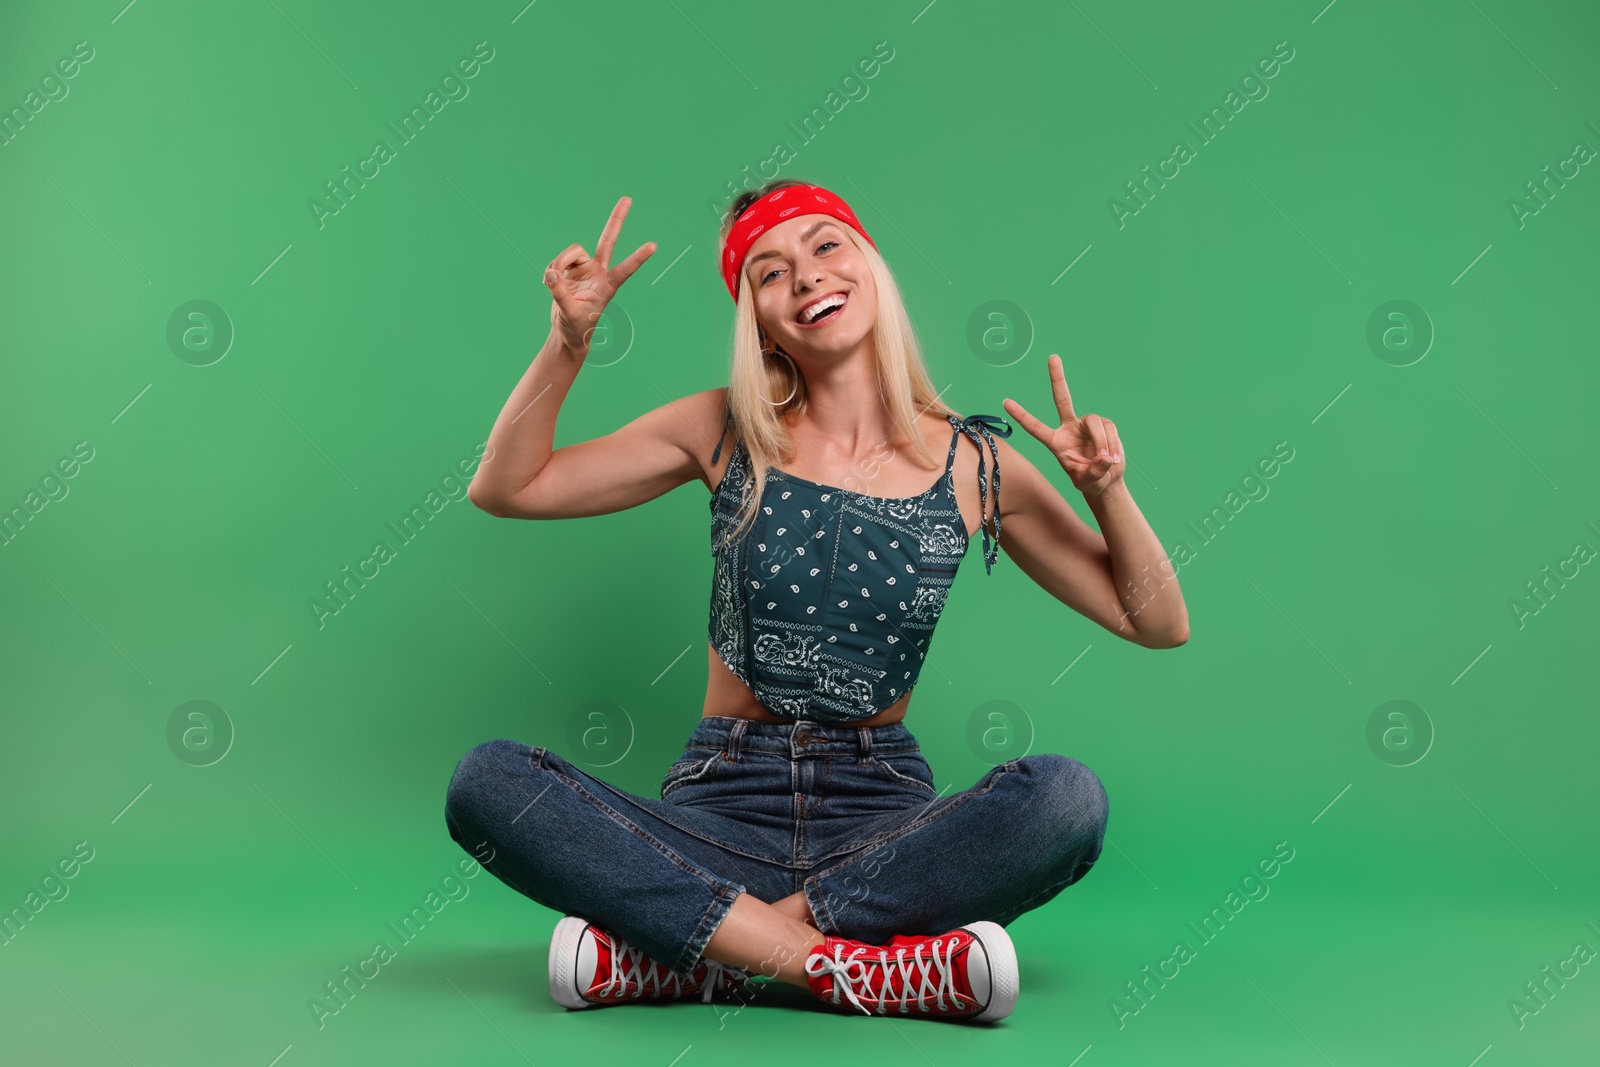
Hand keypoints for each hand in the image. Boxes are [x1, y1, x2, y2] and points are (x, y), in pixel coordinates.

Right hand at [544, 196, 656, 353]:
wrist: (567, 332)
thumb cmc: (576, 328)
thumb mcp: (570, 314)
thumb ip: (560, 294)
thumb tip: (551, 274)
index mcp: (607, 286)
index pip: (625, 270)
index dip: (638, 258)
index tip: (653, 246)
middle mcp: (598, 273)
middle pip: (608, 240)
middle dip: (616, 220)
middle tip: (628, 198)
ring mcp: (585, 269)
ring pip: (571, 252)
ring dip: (559, 263)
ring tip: (552, 282)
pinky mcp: (570, 270)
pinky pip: (557, 261)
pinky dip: (551, 271)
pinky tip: (550, 284)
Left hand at [1002, 354, 1124, 495]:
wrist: (1106, 480)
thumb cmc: (1090, 481)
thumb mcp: (1088, 482)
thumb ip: (1094, 471)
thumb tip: (1104, 457)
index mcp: (1056, 442)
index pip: (1036, 427)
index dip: (1022, 416)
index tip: (1005, 402)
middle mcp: (1069, 428)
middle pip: (1063, 398)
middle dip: (1057, 378)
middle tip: (1052, 357)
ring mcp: (1086, 424)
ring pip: (1095, 422)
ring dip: (1102, 442)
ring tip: (1106, 460)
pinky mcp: (1103, 425)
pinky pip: (1109, 428)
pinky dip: (1112, 443)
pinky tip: (1113, 457)